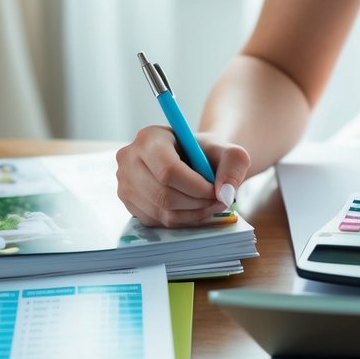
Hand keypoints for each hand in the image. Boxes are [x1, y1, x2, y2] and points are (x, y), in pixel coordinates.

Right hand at [116, 125, 250, 226]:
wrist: (193, 161)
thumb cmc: (208, 153)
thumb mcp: (229, 152)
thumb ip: (234, 167)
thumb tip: (224, 194)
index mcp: (150, 137)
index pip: (168, 171)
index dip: (196, 187)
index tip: (216, 191)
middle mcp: (129, 158)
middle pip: (163, 195)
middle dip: (196, 203)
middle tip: (218, 201)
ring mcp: (125, 183)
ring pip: (161, 212)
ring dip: (192, 214)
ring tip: (210, 204)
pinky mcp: (129, 203)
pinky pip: (156, 221)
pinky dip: (181, 220)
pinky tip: (194, 209)